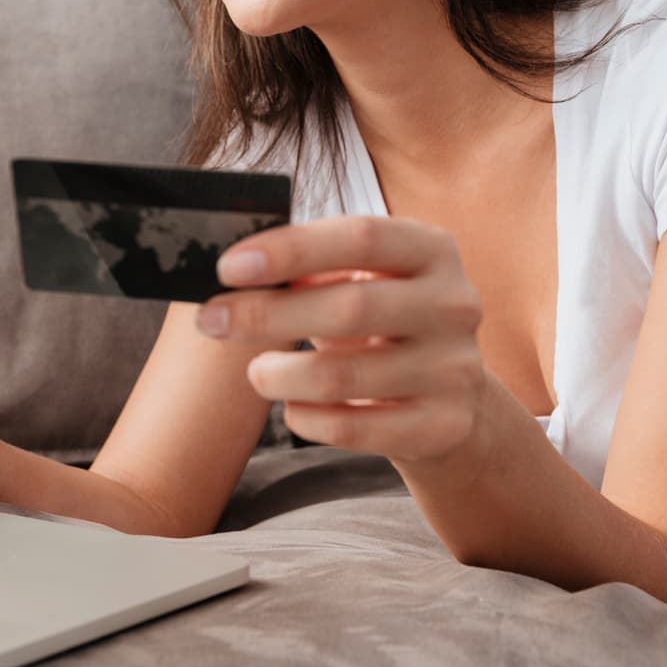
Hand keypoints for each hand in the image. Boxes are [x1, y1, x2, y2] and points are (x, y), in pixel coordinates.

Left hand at [198, 215, 496, 464]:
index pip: (361, 237)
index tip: (228, 266)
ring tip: (256, 372)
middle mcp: (454, 304)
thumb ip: (313, 268)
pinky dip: (306, 418)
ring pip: (342, 376)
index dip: (290, 249)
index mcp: (433, 249)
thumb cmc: (385, 326)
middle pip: (349, 307)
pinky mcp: (442, 427)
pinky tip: (293, 406)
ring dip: (279, 374)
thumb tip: (237, 267)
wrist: (453, 402)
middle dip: (266, 315)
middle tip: (211, 320)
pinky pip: (352, 429)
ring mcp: (455, 369)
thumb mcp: (363, 281)